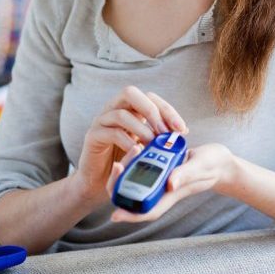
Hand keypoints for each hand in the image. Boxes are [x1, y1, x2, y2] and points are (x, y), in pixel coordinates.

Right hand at [72, 86, 188, 206]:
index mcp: (128, 108)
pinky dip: (128, 142)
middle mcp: (113, 109)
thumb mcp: (146, 146)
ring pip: (121, 114)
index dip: (167, 110)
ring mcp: (101, 121)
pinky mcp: (92, 136)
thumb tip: (182, 132)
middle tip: (164, 132)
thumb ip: (159, 136)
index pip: (150, 97)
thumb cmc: (125, 162)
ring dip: (141, 129)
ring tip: (153, 145)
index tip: (182, 129)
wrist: (100, 182)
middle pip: (130, 93)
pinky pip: (111, 133)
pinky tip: (137, 153)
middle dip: (152, 111)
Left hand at [107, 143, 235, 222]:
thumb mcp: (199, 166)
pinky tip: (137, 146)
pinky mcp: (161, 168)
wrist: (218, 159)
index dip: (130, 215)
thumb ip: (185, 174)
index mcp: (170, 195)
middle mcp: (161, 189)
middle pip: (134, 195)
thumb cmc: (212, 164)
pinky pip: (143, 167)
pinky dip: (137, 159)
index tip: (115, 214)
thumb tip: (170, 184)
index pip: (147, 211)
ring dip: (128, 168)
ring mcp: (160, 178)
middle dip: (120, 184)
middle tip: (117, 165)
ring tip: (132, 149)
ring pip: (135, 180)